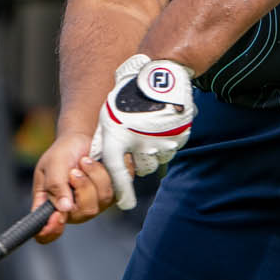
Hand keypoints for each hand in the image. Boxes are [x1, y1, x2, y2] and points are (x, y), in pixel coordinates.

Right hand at [32, 131, 114, 242]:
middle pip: (85, 212)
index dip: (50, 232)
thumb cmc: (62, 152)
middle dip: (83, 186)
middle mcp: (73, 211)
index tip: (57, 217)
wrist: (81, 137)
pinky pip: (119, 188)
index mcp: (50, 206)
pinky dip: (110, 171)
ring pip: (103, 198)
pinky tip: (101, 162)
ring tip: (86, 161)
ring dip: (95, 174)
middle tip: (75, 170)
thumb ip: (55, 185)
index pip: (46, 234)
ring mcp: (94, 204)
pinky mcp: (112, 194)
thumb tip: (64, 208)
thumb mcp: (52, 164)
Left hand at [90, 55, 195, 212]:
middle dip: (139, 159)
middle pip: (141, 167)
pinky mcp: (177, 137)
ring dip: (154, 151)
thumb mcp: (109, 115)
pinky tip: (162, 126)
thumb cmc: (127, 94)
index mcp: (117, 139)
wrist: (159, 75)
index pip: (117, 174)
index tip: (126, 204)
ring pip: (157, 159)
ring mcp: (161, 142)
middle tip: (139, 140)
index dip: (122, 191)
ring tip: (150, 129)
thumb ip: (108, 140)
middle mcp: (139, 145)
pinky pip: (170, 149)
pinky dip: (166, 142)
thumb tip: (101, 160)